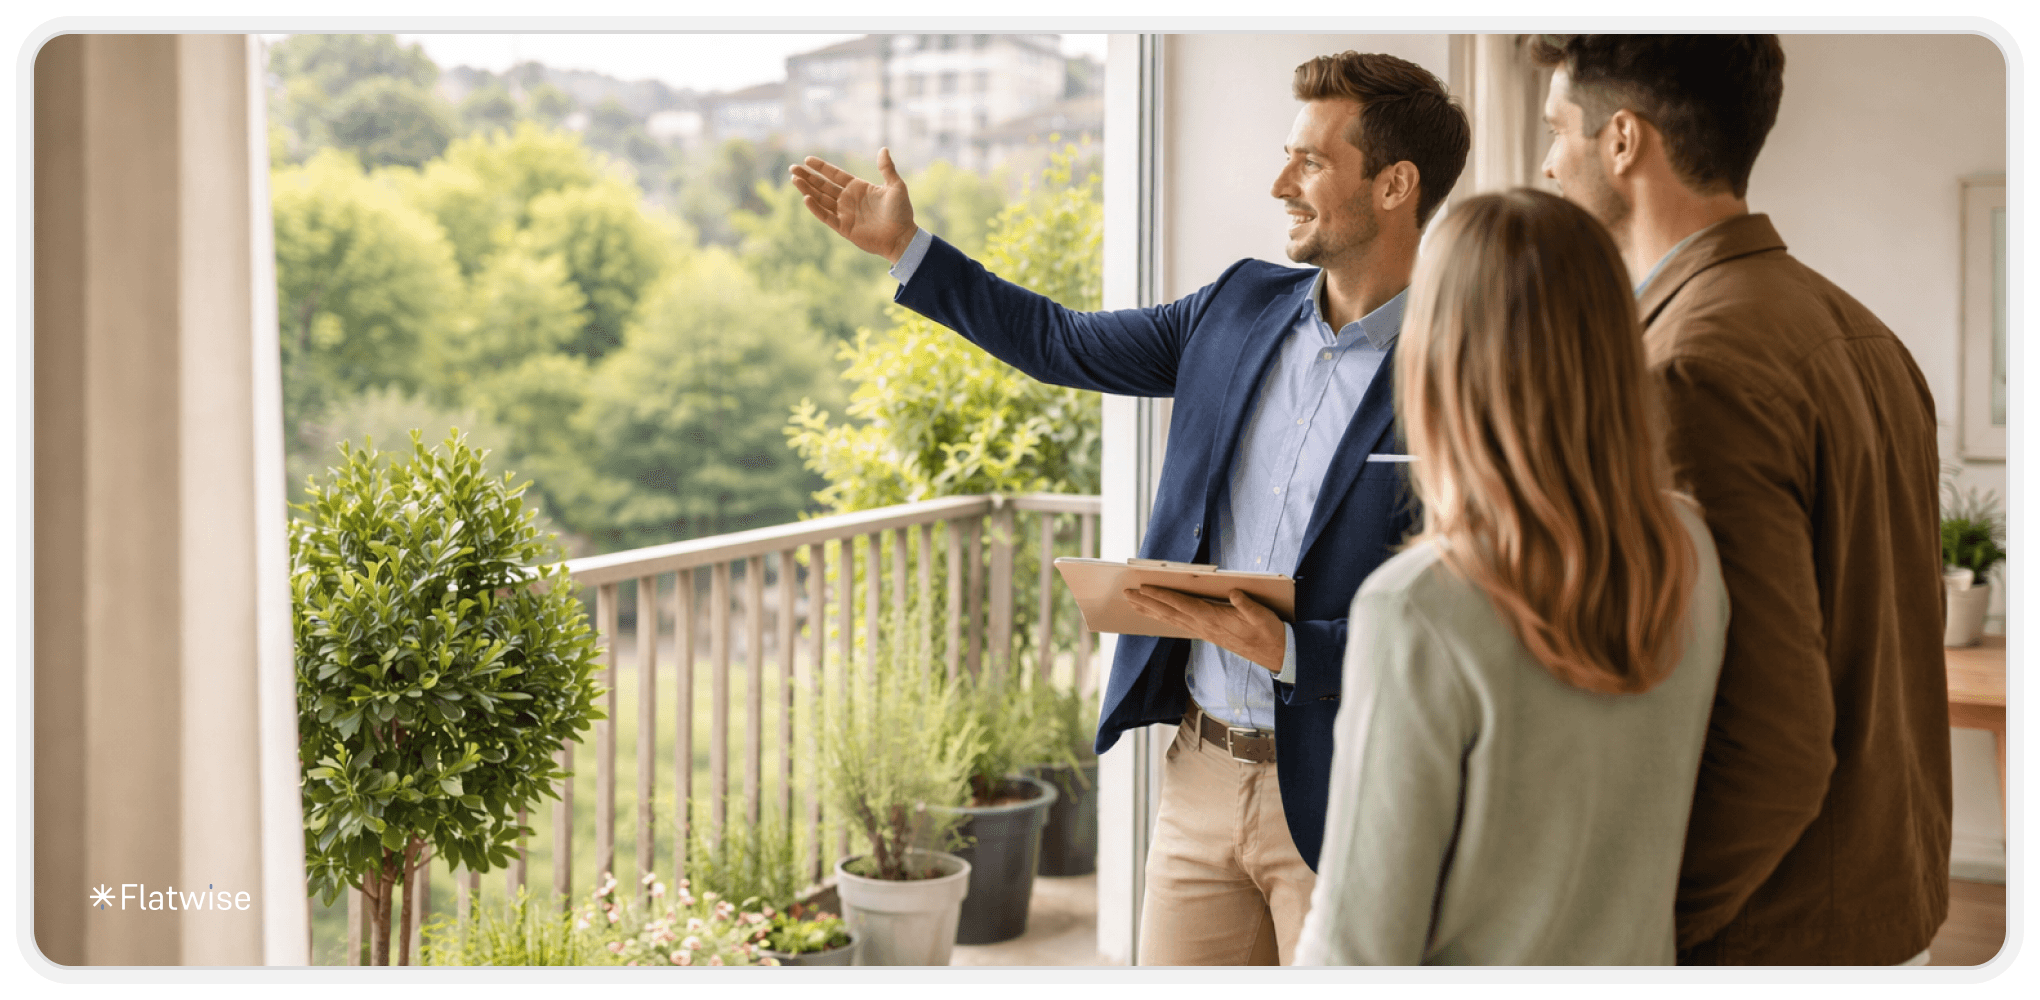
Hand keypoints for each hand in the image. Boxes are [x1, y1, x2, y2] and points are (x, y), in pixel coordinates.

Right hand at [788, 148, 918, 263]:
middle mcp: (848, 200)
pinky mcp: (844, 227)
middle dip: (808, 177)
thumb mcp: (896, 186)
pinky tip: (806, 198)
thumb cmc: (901, 212)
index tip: (807, 160)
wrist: (902, 236)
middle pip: (823, 186)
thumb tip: (883, 149)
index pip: (835, 175)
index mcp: (858, 188)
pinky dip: (816, 208)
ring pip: (821, 199)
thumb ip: (887, 168)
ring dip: (807, 189)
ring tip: (794, 179)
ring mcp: (845, 214)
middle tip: (792, 168)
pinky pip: (826, 216)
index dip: (821, 168)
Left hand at [1122, 586, 1286, 672]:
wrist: (1275, 653)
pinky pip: (1179, 625)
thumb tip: (1235, 593)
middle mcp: (1204, 626)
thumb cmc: (1268, 631)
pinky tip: (1156, 614)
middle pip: (1169, 613)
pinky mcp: (1207, 634)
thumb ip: (1248, 605)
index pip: (1182, 605)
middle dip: (1147, 602)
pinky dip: (1164, 617)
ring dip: (1151, 611)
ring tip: (1133, 604)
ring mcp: (1204, 631)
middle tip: (1126, 594)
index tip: (1143, 587)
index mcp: (1214, 618)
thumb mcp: (1262, 615)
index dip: (1162, 595)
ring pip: (1171, 620)